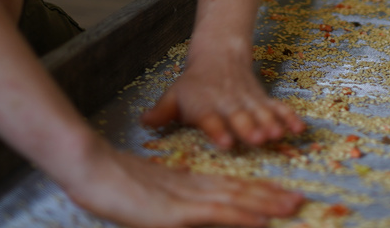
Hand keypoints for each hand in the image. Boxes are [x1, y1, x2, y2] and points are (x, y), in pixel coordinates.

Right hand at [65, 142, 304, 227]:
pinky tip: (261, 221)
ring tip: (293, 206)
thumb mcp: (146, 196)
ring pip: (235, 201)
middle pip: (239, 192)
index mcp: (186, 184)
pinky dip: (242, 217)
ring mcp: (185, 199)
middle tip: (301, 201)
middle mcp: (192, 188)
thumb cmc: (109, 182)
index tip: (281, 195)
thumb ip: (169, 202)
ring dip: (266, 205)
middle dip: (271, 198)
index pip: (230, 188)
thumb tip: (183, 211)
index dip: (257, 192)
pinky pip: (216, 214)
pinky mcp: (176, 212)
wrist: (88, 168)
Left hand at [142, 49, 305, 149]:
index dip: (218, 131)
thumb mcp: (174, 95)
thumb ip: (161, 111)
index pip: (211, 120)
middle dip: (250, 128)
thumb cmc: (193, 85)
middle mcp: (228, 106)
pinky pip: (277, 108)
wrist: (219, 55)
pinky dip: (289, 116)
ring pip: (261, 113)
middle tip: (259, 139)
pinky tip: (299, 128)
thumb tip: (143, 122)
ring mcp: (247, 102)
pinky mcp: (262, 100)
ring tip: (279, 134)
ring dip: (271, 123)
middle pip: (240, 118)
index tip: (226, 142)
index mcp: (205, 107)